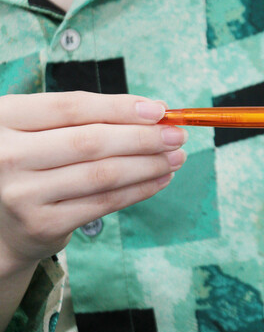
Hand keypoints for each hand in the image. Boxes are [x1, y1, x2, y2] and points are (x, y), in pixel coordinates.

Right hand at [0, 91, 187, 272]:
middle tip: (178, 135)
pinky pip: (104, 203)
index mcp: (5, 118)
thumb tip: (156, 111)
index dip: (120, 107)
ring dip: (149, 164)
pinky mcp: (42, 224)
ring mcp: (22, 193)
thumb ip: (91, 117)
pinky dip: (140, 189)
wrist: (2, 221)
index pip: (72, 107)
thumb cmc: (34, 162)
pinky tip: (160, 179)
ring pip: (103, 174)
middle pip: (91, 141)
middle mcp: (6, 155)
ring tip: (176, 157)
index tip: (160, 110)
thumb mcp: (43, 129)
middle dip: (143, 138)